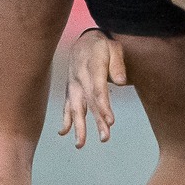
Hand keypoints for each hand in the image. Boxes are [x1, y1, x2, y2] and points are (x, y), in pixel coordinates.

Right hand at [57, 29, 128, 148]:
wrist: (83, 41)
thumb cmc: (102, 45)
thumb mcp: (114, 47)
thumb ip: (118, 63)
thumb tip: (121, 82)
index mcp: (92, 67)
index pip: (98, 90)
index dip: (104, 106)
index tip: (110, 122)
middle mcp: (80, 78)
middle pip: (89, 103)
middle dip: (96, 121)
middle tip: (105, 137)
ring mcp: (73, 85)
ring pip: (76, 108)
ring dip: (79, 126)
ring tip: (80, 144)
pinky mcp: (71, 90)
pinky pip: (67, 106)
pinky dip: (65, 119)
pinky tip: (63, 133)